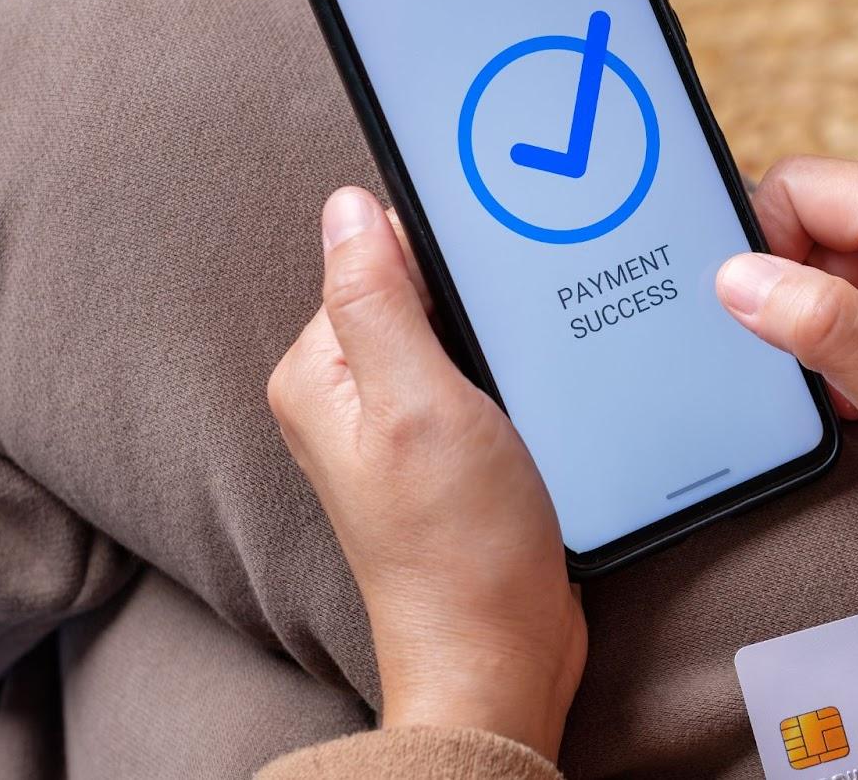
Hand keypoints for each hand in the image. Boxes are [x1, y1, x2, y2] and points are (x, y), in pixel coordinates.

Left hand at [268, 187, 584, 758]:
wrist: (499, 653)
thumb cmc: (456, 546)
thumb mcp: (415, 404)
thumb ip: (377, 300)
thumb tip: (349, 204)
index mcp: (319, 373)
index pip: (376, 255)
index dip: (444, 254)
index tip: (495, 274)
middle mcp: (347, 394)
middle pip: (418, 292)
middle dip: (476, 300)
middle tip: (518, 340)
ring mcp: (397, 423)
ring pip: (456, 332)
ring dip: (500, 338)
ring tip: (529, 377)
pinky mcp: (444, 447)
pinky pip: (477, 376)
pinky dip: (512, 372)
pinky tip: (538, 396)